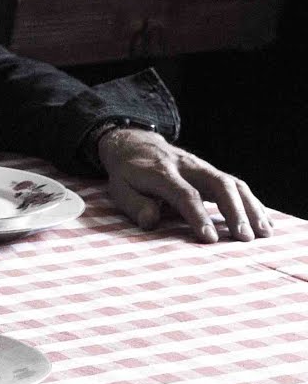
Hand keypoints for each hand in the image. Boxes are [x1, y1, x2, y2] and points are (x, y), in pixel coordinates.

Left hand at [99, 128, 271, 242]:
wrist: (136, 145)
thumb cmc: (128, 174)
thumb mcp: (120, 188)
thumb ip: (135, 205)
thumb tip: (150, 221)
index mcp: (162, 172)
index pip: (184, 193)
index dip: (198, 215)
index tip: (210, 238)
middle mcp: (188, 167)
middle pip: (218, 184)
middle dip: (235, 211)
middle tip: (245, 238)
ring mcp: (203, 168)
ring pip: (233, 183)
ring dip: (251, 208)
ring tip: (264, 233)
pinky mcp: (212, 173)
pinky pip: (237, 186)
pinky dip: (252, 203)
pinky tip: (264, 222)